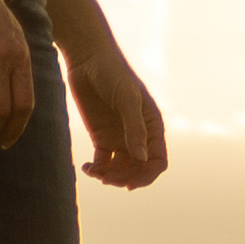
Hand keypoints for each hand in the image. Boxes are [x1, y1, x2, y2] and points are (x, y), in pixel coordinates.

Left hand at [71, 49, 171, 188]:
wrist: (88, 59)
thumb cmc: (113, 74)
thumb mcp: (127, 100)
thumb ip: (135, 129)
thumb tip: (142, 160)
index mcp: (152, 127)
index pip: (157, 161)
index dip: (147, 176)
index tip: (129, 184)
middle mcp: (138, 135)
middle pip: (138, 169)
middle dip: (124, 178)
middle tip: (106, 178)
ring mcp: (119, 137)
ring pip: (120, 169)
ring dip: (109, 176)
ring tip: (94, 172)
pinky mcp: (101, 137)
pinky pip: (102, 162)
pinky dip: (96, 169)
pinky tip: (87, 167)